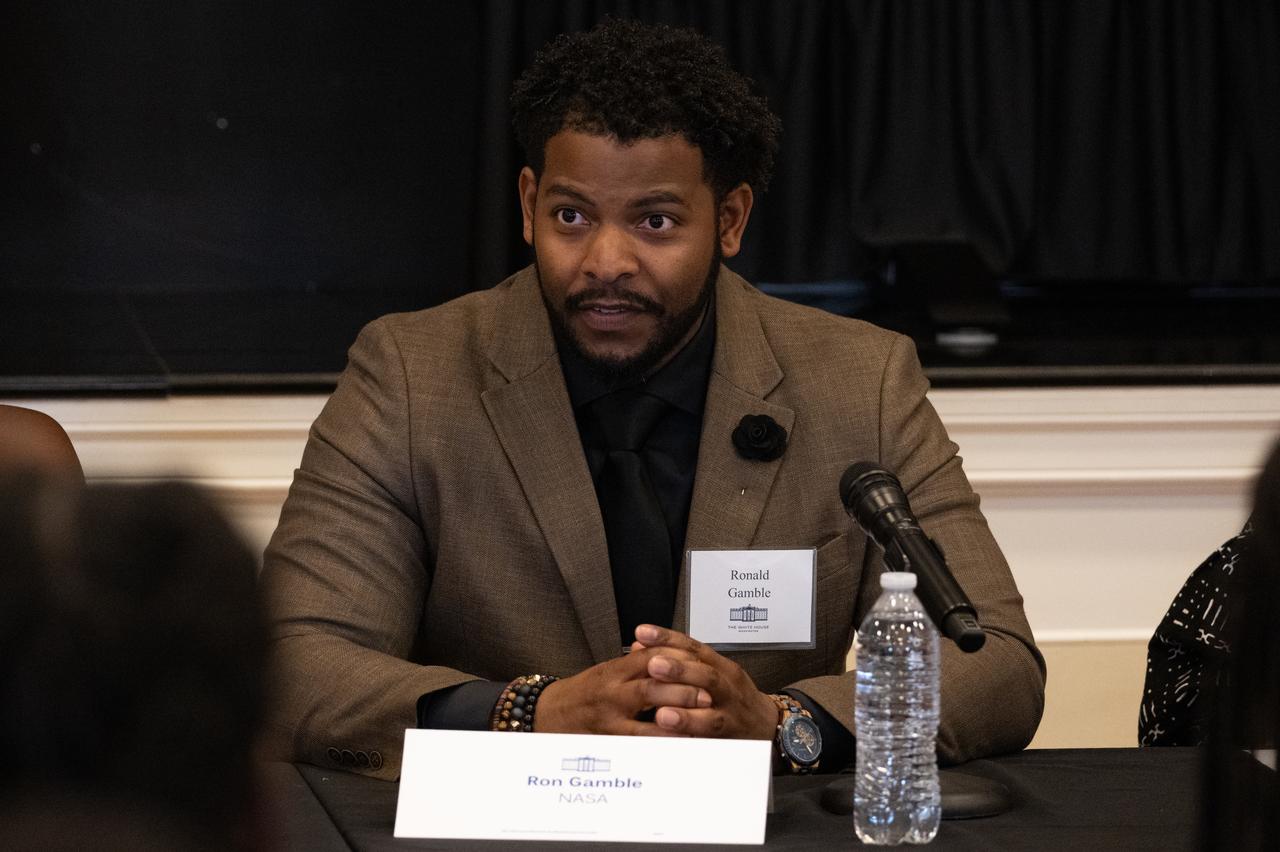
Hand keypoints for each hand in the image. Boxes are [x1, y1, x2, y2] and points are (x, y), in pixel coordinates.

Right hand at [535, 646, 711, 735]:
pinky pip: (636, 742)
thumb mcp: (608, 672)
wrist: (548, 714)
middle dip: (681, 690)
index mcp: (616, 669)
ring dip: (674, 718)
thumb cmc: (583, 693)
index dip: (677, 660)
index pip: (650, 657)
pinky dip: (658, 743)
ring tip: (698, 721)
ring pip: (644, 716)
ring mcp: (609, 715)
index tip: (701, 665)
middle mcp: (613, 689)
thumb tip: (669, 652)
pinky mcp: (607, 737)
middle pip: (650, 685)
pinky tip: (676, 746)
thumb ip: (637, 664)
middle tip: (707, 695)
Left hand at [631, 624, 778, 740]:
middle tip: (654, 665)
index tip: (643, 632)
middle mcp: (728, 688)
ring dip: (686, 715)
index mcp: (720, 666)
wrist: (767, 725)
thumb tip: (640, 646)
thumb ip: (676, 660)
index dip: (668, 639)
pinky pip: (713, 743)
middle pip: (707, 675)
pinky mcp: (731, 740)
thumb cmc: (732, 697)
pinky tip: (678, 742)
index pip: (694, 648)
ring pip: (712, 714)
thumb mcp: (708, 671)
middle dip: (679, 671)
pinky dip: (696, 744)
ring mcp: (731, 715)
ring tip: (662, 713)